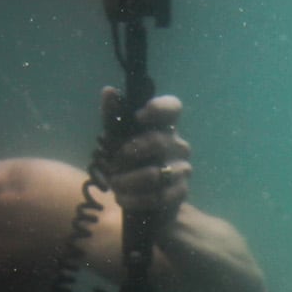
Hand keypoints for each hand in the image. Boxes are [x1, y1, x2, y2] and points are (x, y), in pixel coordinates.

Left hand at [97, 88, 191, 231]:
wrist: (143, 199)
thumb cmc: (131, 163)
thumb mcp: (116, 139)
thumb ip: (113, 116)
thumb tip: (108, 91)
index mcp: (165, 126)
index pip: (173, 107)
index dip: (159, 108)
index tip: (138, 116)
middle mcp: (178, 145)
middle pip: (158, 142)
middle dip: (129, 154)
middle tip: (113, 163)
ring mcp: (182, 169)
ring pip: (155, 174)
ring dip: (128, 181)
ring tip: (114, 184)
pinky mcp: (180, 192)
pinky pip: (158, 196)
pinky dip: (135, 199)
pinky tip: (122, 199)